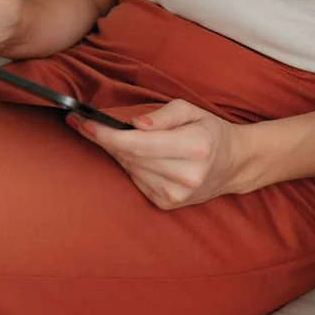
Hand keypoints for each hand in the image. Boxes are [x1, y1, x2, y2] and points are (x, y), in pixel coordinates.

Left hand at [65, 99, 248, 209]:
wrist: (232, 164)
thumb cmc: (208, 131)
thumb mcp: (191, 110)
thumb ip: (162, 115)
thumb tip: (136, 125)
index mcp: (194, 148)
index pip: (138, 143)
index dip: (106, 134)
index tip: (83, 122)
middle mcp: (186, 175)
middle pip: (129, 156)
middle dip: (103, 139)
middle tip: (81, 123)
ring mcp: (176, 194)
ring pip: (130, 169)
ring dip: (117, 152)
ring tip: (113, 136)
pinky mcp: (167, 204)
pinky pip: (136, 180)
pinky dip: (130, 165)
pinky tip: (134, 155)